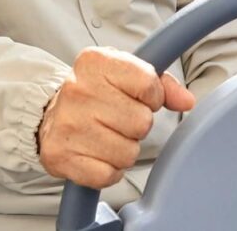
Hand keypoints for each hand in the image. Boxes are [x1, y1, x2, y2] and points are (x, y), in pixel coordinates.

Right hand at [37, 47, 194, 188]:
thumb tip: (186, 100)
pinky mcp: (60, 156)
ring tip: (107, 135)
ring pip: (128, 152)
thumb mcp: (126, 72)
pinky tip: (97, 153)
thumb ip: (161, 82)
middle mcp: (77, 90)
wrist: (50, 113)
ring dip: (124, 149)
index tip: (139, 97)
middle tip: (119, 118)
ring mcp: (67, 125)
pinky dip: (108, 170)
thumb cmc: (95, 91)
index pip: (148, 84)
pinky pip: (108, 175)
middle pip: (141, 122)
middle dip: (137, 125)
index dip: (152, 96)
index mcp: (94, 62)